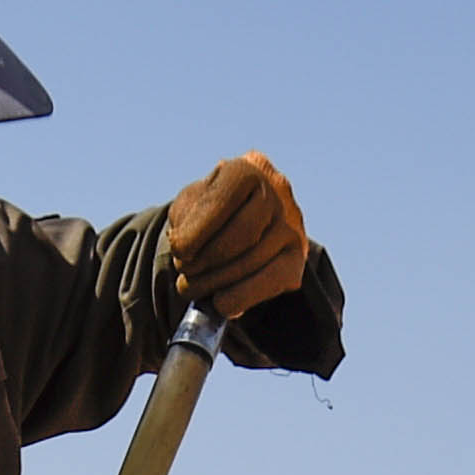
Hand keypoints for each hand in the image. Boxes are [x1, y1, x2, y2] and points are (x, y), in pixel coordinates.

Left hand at [162, 153, 310, 319]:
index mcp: (246, 170)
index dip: (198, 229)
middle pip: (242, 234)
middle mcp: (276, 194)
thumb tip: (184, 251)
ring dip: (216, 282)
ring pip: (253, 261)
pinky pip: (271, 282)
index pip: (223, 199)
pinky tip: (221, 303)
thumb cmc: (212, 210)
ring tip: (192, 286)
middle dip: (206, 259)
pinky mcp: (296, 258)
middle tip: (184, 271)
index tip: (178, 250)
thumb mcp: (192, 203)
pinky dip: (242, 296)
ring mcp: (290, 226)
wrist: (246, 218)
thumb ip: (185, 219)